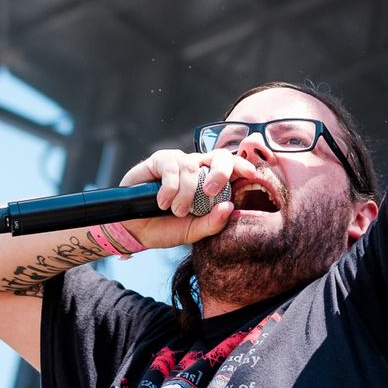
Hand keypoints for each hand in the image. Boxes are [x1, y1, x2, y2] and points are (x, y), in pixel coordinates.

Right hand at [116, 148, 256, 249]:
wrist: (136, 230)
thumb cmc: (167, 227)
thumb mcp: (193, 231)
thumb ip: (212, 222)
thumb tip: (230, 207)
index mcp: (209, 182)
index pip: (231, 167)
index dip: (242, 165)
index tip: (250, 173)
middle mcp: (196, 168)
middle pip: (217, 156)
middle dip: (219, 171)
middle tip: (210, 192)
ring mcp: (178, 162)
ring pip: (191, 166)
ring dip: (185, 192)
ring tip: (176, 211)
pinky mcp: (159, 160)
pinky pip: (170, 167)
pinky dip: (169, 188)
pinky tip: (162, 202)